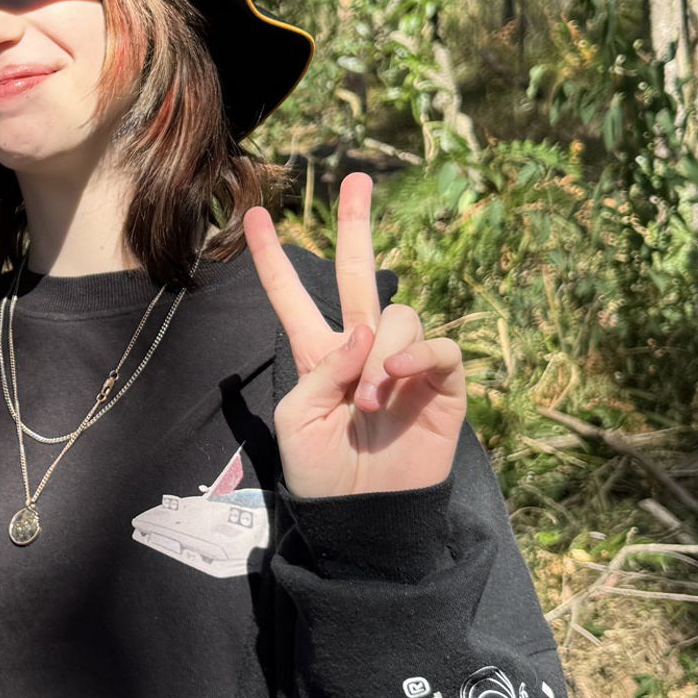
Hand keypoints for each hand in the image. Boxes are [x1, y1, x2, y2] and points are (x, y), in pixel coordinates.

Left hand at [242, 172, 465, 499]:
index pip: (294, 298)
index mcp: (318, 355)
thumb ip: (323, 367)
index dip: (274, 260)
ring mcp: (405, 365)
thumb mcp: (299, 418)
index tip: (255, 217)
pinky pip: (440, 348)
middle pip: (360, 275)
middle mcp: (363, 349)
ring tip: (366, 399)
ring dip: (380, 353)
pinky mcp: (442, 386)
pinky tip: (397, 377)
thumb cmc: (323, 474)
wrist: (362, 517)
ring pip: (400, 317)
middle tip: (355, 180)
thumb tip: (366, 330)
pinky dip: (418, 356)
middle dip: (356, 226)